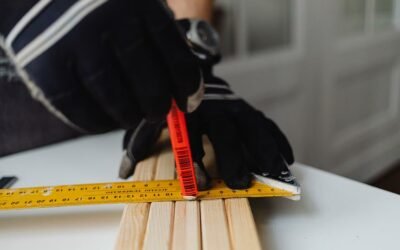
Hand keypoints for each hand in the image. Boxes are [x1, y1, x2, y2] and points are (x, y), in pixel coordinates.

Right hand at [0, 0, 202, 132]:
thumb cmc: (93, 5)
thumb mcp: (130, 3)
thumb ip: (153, 36)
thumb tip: (178, 85)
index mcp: (138, 5)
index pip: (176, 57)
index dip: (187, 86)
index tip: (188, 101)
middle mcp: (108, 22)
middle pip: (149, 84)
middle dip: (158, 106)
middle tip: (158, 112)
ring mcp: (75, 45)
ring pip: (118, 102)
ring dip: (130, 117)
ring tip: (131, 115)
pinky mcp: (46, 68)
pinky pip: (81, 111)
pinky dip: (98, 123)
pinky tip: (105, 119)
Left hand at [119, 78, 293, 189]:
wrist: (195, 72)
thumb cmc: (173, 103)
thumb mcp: (154, 118)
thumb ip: (140, 142)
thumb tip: (124, 171)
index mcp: (187, 109)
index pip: (191, 133)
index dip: (194, 155)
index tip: (198, 179)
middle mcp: (214, 106)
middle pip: (225, 130)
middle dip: (232, 156)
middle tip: (237, 180)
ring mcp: (236, 106)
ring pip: (252, 126)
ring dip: (262, 150)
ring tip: (270, 172)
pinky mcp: (251, 110)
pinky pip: (268, 124)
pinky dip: (278, 140)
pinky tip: (285, 159)